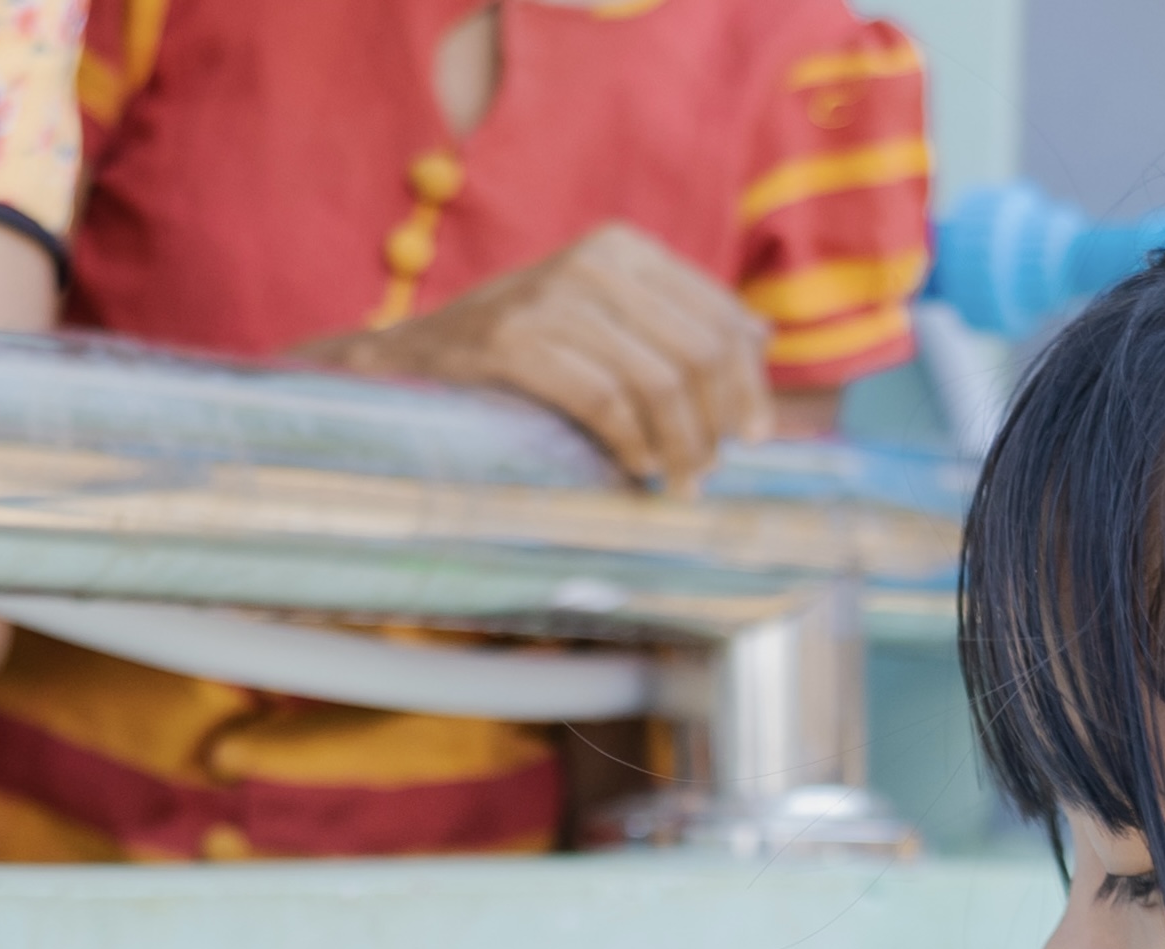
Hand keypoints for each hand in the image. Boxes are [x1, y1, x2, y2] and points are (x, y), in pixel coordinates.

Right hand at [301, 223, 773, 486]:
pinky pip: (604, 402)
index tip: (751, 437)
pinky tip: (635, 469)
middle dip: (717, 423)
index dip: (747, 384)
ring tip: (678, 482)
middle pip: (698, 352)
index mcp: (622, 249)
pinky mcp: (512, 342)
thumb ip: (671, 323)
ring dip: (679, 446)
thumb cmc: (514, 354)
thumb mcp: (598, 321)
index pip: (720, 317)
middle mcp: (591, 261)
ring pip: (658, 381)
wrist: (404, 364)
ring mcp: (548, 298)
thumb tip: (760, 337)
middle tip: (709, 471)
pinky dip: (630, 445)